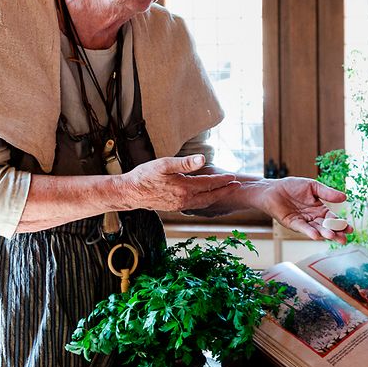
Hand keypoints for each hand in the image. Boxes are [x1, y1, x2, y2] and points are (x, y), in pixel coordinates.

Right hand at [119, 155, 239, 212]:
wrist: (130, 193)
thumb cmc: (145, 176)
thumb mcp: (164, 164)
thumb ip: (185, 163)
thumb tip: (203, 159)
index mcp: (184, 188)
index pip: (209, 183)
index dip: (222, 180)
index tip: (233, 176)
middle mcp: (184, 200)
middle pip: (211, 196)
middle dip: (225, 191)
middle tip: (237, 186)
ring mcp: (180, 206)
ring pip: (204, 202)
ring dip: (216, 196)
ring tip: (226, 191)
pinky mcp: (175, 207)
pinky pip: (196, 205)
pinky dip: (206, 201)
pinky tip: (207, 197)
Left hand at [254, 178, 348, 241]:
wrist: (272, 189)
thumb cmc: (292, 187)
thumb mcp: (313, 186)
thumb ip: (327, 192)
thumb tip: (345, 197)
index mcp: (319, 209)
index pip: (332, 218)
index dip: (341, 224)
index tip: (350, 229)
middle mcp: (312, 218)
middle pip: (326, 227)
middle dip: (335, 233)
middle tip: (344, 239)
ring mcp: (303, 222)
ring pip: (316, 229)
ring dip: (324, 233)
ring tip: (332, 236)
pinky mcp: (292, 223)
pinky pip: (302, 228)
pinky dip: (309, 231)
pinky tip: (316, 235)